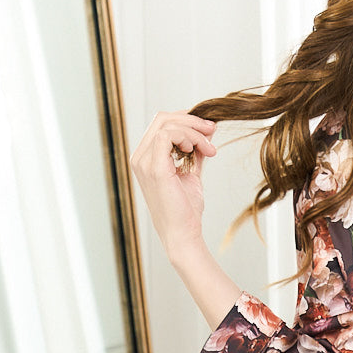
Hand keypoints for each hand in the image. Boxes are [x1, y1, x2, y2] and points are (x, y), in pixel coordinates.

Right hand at [129, 111, 217, 258]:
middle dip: (191, 120)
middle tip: (212, 130)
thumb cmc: (186, 209)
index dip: (186, 120)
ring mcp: (143, 162)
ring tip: (210, 149)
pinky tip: (198, 150)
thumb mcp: (191, 173)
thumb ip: (194, 151)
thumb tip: (207, 130)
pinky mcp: (154, 168)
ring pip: (166, 124)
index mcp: (145, 158)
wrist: (184, 234)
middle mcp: (140, 158)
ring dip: (194, 131)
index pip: (161, 123)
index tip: (208, 130)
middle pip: (162, 118)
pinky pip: (167, 135)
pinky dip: (187, 137)